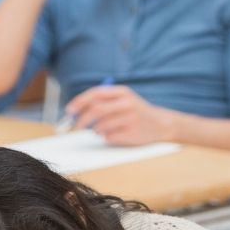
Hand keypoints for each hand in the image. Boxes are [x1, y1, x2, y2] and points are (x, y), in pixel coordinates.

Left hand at [63, 84, 177, 145]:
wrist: (160, 124)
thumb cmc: (135, 111)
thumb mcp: (123, 99)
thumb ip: (102, 101)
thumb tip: (76, 111)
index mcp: (123, 92)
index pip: (96, 94)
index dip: (80, 102)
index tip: (69, 111)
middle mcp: (127, 103)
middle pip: (96, 110)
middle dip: (81, 119)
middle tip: (75, 126)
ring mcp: (131, 118)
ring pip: (101, 126)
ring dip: (96, 130)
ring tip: (103, 129)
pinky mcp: (132, 133)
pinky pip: (109, 137)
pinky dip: (106, 137)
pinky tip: (115, 134)